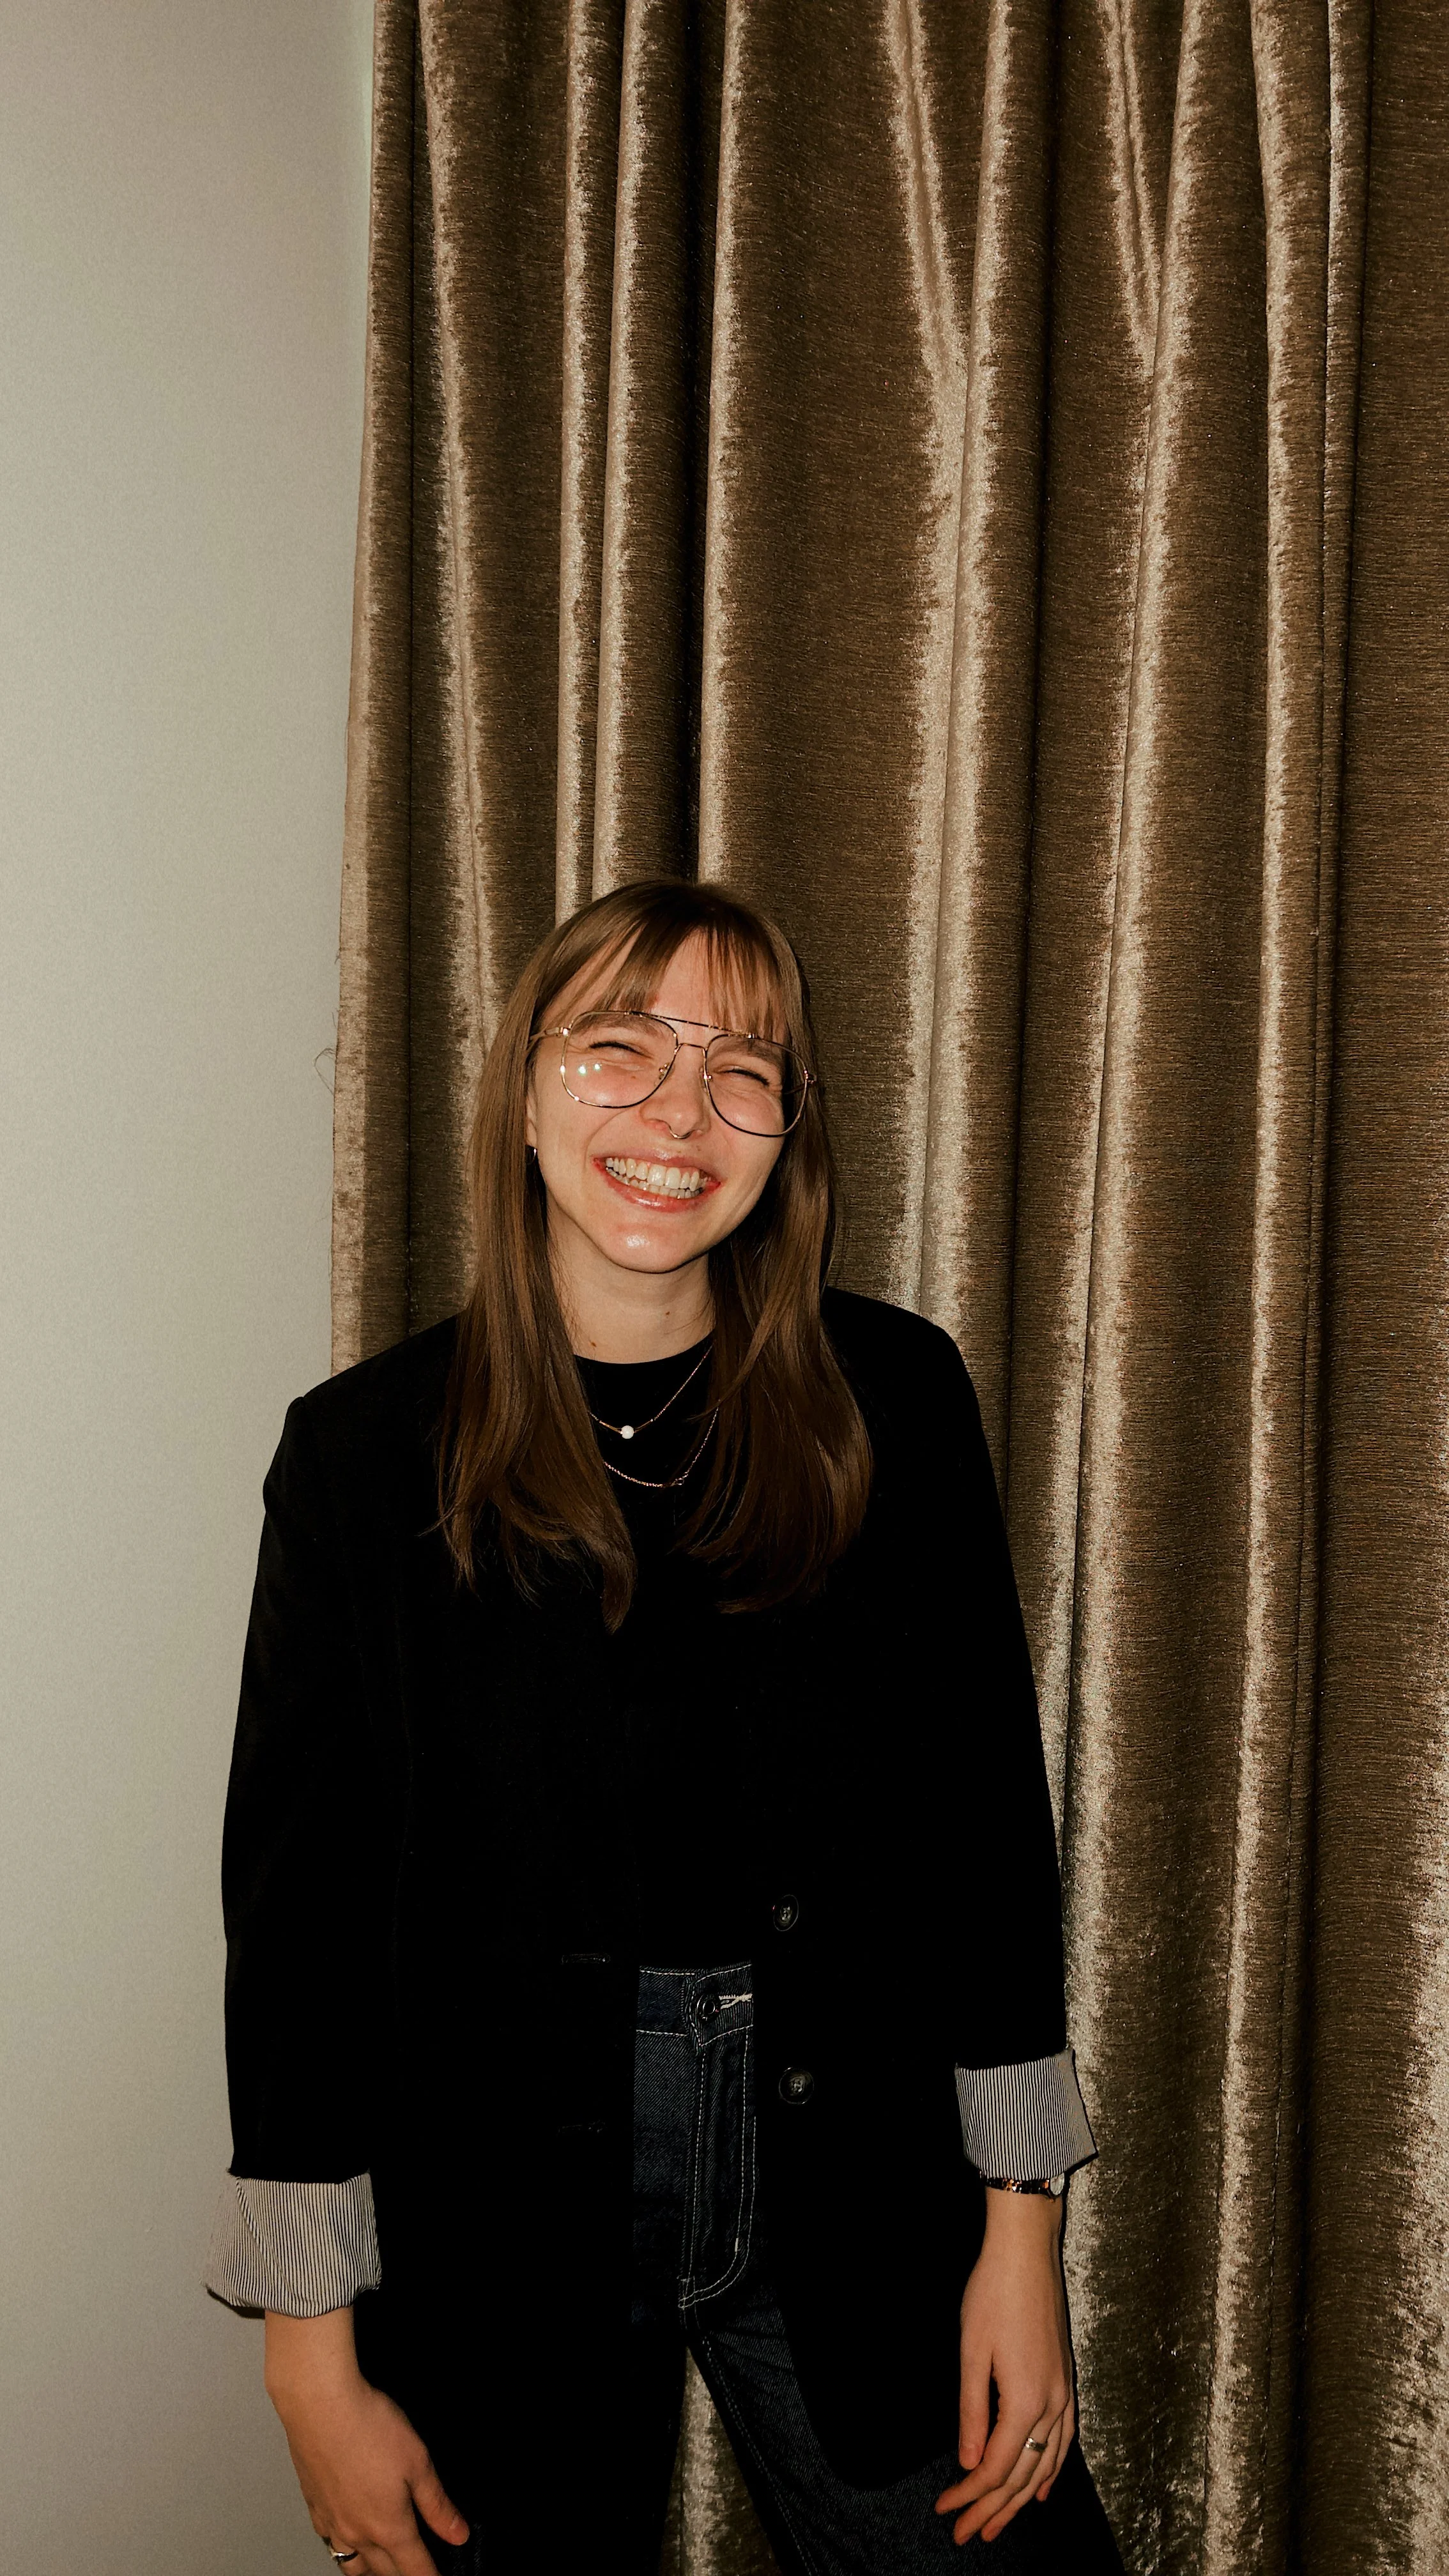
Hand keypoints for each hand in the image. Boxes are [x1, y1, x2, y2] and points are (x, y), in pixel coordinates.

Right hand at [265, 2309, 469, 2575]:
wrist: (319, 2404)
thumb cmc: (367, 2426)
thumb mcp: (418, 2462)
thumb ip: (437, 2504)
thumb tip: (457, 2533)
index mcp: (388, 2526)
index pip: (415, 2568)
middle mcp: (356, 2531)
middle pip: (383, 2573)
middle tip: (415, 2571)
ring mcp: (331, 2521)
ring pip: (351, 2565)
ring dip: (370, 2571)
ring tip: (382, 2568)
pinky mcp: (313, 2504)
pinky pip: (328, 2542)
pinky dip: (342, 2548)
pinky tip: (345, 2537)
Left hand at [933, 2190, 1074, 2546]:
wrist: (1026, 2253)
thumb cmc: (992, 2296)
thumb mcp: (971, 2354)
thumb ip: (971, 2413)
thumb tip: (968, 2464)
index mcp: (1025, 2401)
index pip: (995, 2467)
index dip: (970, 2495)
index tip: (945, 2512)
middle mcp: (1052, 2405)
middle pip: (1022, 2474)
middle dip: (993, 2509)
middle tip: (965, 2535)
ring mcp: (1064, 2393)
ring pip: (1045, 2463)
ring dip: (1020, 2499)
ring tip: (997, 2523)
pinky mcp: (1065, 2380)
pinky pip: (1063, 2440)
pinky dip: (1051, 2469)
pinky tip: (1041, 2487)